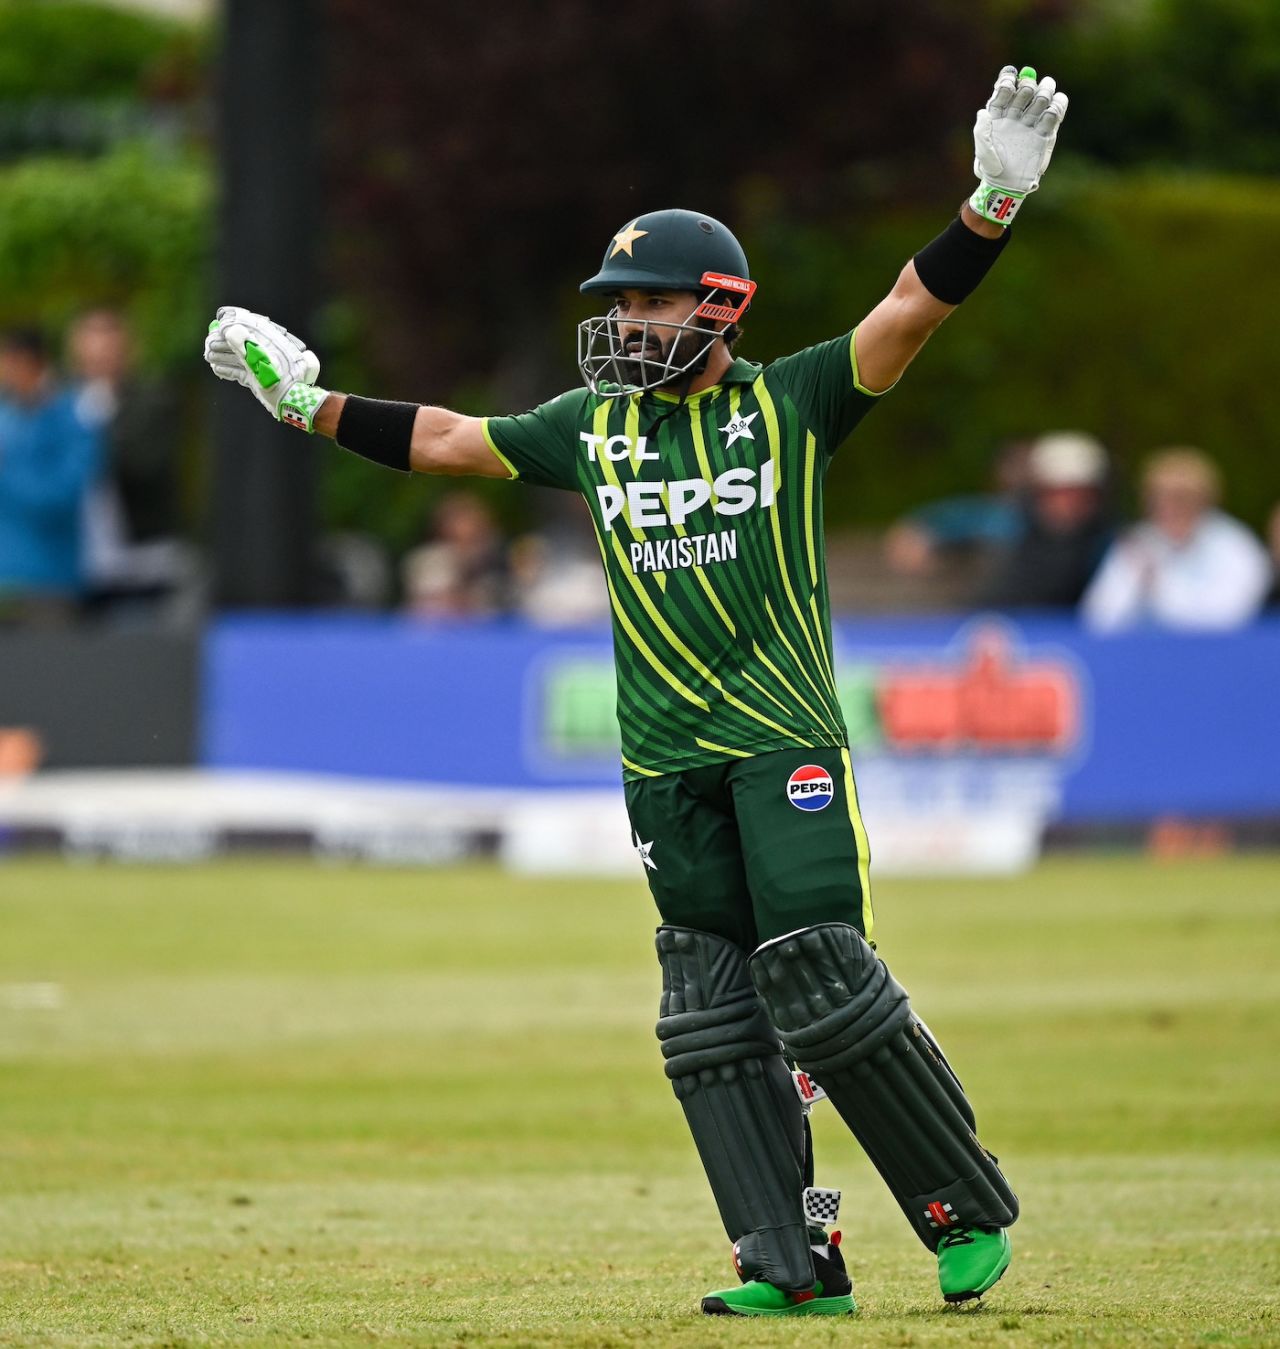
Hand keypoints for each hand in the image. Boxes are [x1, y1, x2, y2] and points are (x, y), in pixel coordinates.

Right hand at [203, 306, 328, 431]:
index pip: (251, 326)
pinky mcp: (259, 379)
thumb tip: (230, 329)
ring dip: (223, 355)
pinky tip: (217, 368)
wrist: (291, 404)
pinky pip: (241, 372)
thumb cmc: (280, 381)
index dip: (234, 322)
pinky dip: (229, 370)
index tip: (220, 320)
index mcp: (272, 342)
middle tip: (209, 342)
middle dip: (224, 342)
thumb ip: (246, 345)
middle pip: (242, 342)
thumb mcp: (263, 361)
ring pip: (239, 357)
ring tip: (209, 355)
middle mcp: (268, 352)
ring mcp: (262, 366)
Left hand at [970, 65, 1068, 225]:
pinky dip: (1058, 105)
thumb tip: (983, 112)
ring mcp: (1031, 121)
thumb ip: (982, 132)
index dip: (1008, 80)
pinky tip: (1054, 107)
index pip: (1004, 88)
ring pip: (1042, 97)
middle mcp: (1016, 113)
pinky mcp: (1045, 131)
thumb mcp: (983, 153)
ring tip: (1044, 96)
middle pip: (1026, 89)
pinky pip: (1055, 113)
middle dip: (1028, 86)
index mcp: (998, 113)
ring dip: (1045, 90)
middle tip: (1028, 91)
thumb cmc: (992, 169)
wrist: (1009, 185)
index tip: (1010, 83)